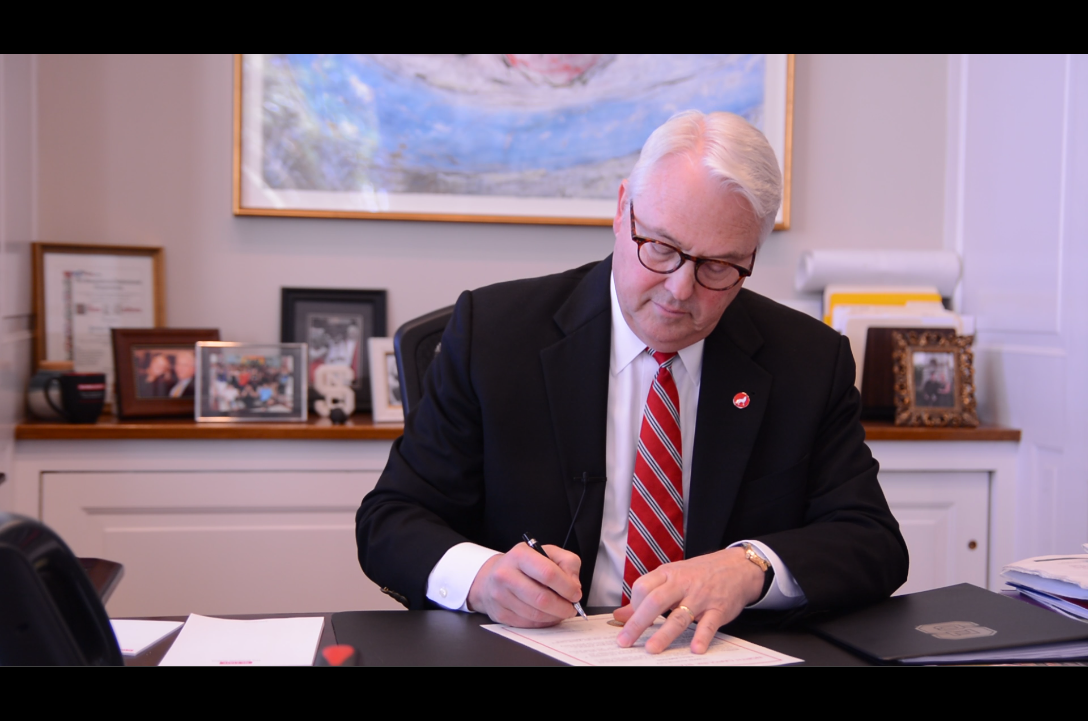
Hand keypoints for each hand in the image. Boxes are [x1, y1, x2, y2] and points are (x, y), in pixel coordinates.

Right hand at [467, 541, 581, 626]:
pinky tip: (547, 615)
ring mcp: (500, 596)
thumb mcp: (548, 552)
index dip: (567, 587)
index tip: (576, 594)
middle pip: (542, 598)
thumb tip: (574, 585)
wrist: (493, 576)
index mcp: (520, 555)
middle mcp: (506, 574)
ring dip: (554, 616)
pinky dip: (543, 622)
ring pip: (536, 614)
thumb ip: (567, 563)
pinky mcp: (500, 613)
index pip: (548, 573)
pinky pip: (528, 624)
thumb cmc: (524, 565)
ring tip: (560, 611)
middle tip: (571, 608)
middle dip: (563, 607)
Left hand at [612, 547, 764, 653]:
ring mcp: (701, 597)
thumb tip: (620, 615)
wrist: (738, 567)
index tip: (630, 621)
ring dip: (665, 634)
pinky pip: (709, 624)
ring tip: (652, 649)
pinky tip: (695, 648)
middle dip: (638, 623)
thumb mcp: (672, 577)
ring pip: (679, 615)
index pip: (642, 587)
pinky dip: (702, 637)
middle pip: (655, 601)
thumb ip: (647, 595)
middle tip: (626, 640)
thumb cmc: (701, 573)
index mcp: (668, 574)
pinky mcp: (718, 609)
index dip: (633, 606)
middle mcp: (683, 584)